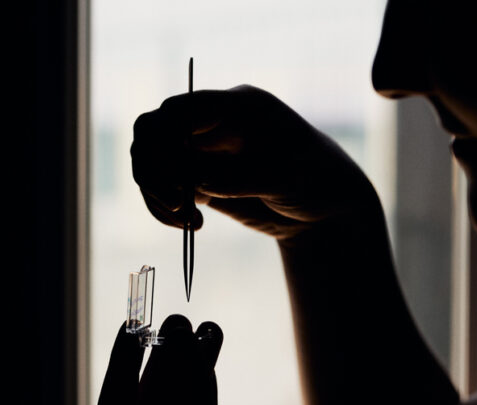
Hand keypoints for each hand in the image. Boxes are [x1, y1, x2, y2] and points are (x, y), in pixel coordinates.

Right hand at [131, 85, 381, 241]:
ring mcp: (201, 151)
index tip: (178, 178)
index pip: (179, 110)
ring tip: (187, 222)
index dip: (165, 140)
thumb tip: (191, 181)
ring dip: (156, 194)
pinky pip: (162, 189)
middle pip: (152, 132)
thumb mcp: (284, 178)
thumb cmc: (317, 180)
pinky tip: (192, 226)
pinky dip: (164, 209)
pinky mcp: (197, 180)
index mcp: (235, 106)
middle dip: (153, 168)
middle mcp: (211, 124)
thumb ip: (237, 177)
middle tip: (176, 204)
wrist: (325, 208)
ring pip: (150, 163)